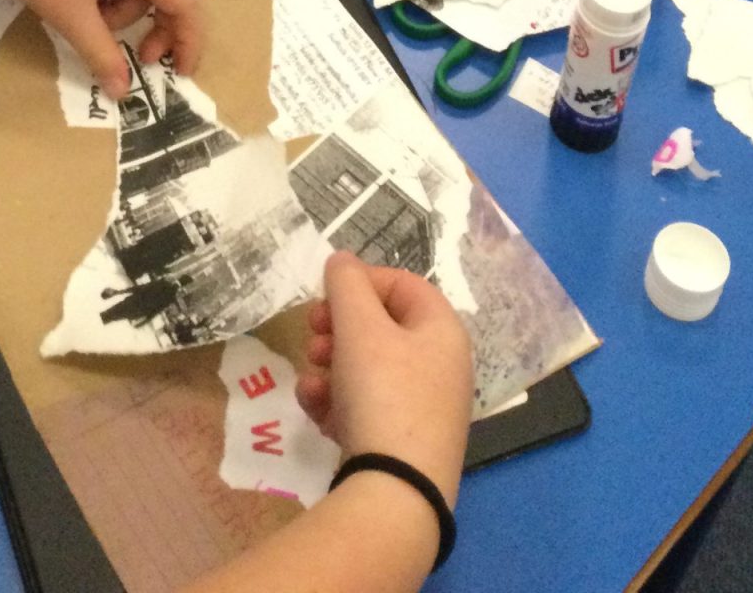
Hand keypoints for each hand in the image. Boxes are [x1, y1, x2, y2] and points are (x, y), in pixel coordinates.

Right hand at [296, 251, 472, 507]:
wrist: (395, 492)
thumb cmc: (384, 394)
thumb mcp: (359, 327)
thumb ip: (346, 284)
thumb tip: (342, 260)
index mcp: (442, 331)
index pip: (402, 284)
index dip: (360, 282)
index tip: (326, 296)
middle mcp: (439, 366)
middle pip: (379, 327)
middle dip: (337, 329)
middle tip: (312, 337)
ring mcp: (422, 408)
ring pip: (365, 368)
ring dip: (329, 367)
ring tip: (311, 384)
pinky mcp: (401, 442)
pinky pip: (365, 405)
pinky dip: (337, 403)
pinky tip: (317, 414)